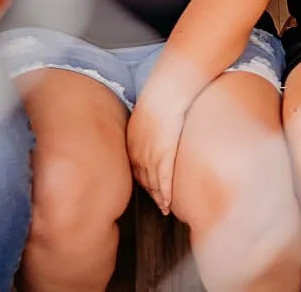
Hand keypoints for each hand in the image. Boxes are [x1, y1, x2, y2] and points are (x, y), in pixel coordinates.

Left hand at [125, 85, 188, 214]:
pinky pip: (164, 181)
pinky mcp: (164, 157)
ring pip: (153, 184)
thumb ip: (148, 126)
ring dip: (158, 198)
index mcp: (132, 143)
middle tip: (157, 204)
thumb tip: (154, 128)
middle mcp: (137, 153)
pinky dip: (166, 194)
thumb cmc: (160, 97)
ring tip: (164, 208)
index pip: (136, 168)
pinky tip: (168, 203)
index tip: (149, 188)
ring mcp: (150, 157)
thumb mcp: (147, 113)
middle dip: (150, 193)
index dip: (144, 181)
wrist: (166, 92)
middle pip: (143, 180)